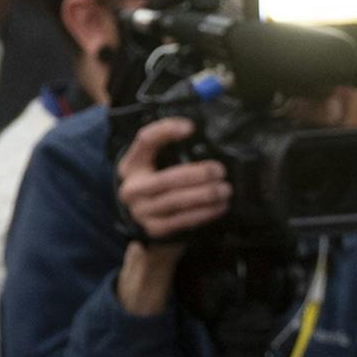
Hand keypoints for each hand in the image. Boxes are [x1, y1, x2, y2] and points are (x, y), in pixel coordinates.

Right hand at [115, 117, 229, 313]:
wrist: (146, 226)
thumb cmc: (158, 190)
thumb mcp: (156, 168)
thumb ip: (171, 154)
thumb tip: (206, 139)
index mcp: (131, 165)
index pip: (144, 141)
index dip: (166, 131)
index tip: (190, 127)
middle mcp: (132, 188)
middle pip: (167, 178)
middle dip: (197, 174)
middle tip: (220, 170)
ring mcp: (141, 211)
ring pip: (177, 201)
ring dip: (205, 195)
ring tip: (225, 189)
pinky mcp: (155, 229)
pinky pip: (183, 220)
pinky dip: (205, 213)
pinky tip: (220, 206)